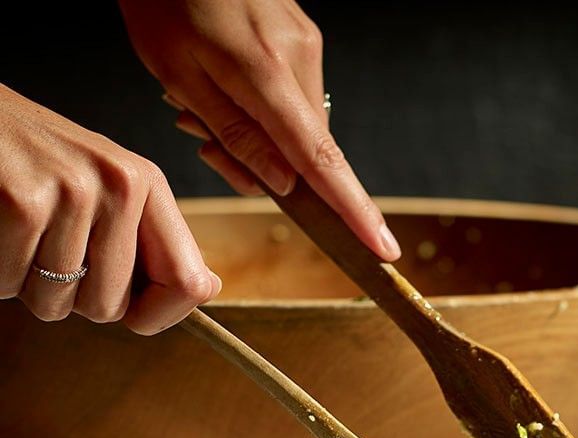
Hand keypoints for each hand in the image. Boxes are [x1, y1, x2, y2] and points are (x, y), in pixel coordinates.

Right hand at [0, 84, 220, 333]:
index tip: (135, 316)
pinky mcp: (21, 202)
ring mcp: (71, 191)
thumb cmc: (33, 162)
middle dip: (74, 297)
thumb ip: (148, 241)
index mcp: (146, 184)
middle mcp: (119, 183)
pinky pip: (12, 286)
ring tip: (20, 234)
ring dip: (28, 285)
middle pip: (110, 307)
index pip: (188, 284)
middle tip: (49, 249)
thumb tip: (205, 289)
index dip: (160, 316)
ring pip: (57, 304)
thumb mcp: (103, 187)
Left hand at [117, 0, 400, 260]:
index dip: (354, 211)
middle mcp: (300, 59)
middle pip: (304, 149)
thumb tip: (284, 184)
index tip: (382, 247)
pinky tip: (221, 79)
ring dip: (257, 131)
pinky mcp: (301, 33)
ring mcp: (305, 43)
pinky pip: (292, 93)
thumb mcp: (177, 73)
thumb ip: (235, 134)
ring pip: (296, 123)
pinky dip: (262, 105)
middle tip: (200, 138)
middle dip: (262, 162)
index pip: (323, 162)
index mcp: (268, 75)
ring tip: (198, 99)